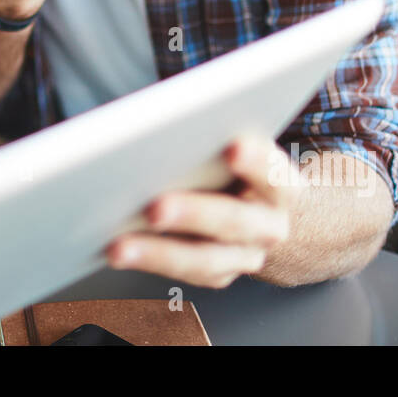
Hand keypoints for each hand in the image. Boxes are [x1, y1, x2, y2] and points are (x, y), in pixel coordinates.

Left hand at [106, 136, 304, 287]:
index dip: (256, 161)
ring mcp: (245, 256)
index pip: (273, 172)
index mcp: (281, 185)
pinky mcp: (219, 273)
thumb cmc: (238, 165)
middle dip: (193, 213)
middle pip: (234, 221)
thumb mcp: (241, 144)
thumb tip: (163, 123)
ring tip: (119, 246)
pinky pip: (183, 273)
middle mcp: (270, 226)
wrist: (267, 212)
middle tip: (155, 208)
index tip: (233, 147)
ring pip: (206, 260)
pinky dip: (149, 261)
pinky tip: (116, 251)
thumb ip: (217, 136)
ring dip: (159, 253)